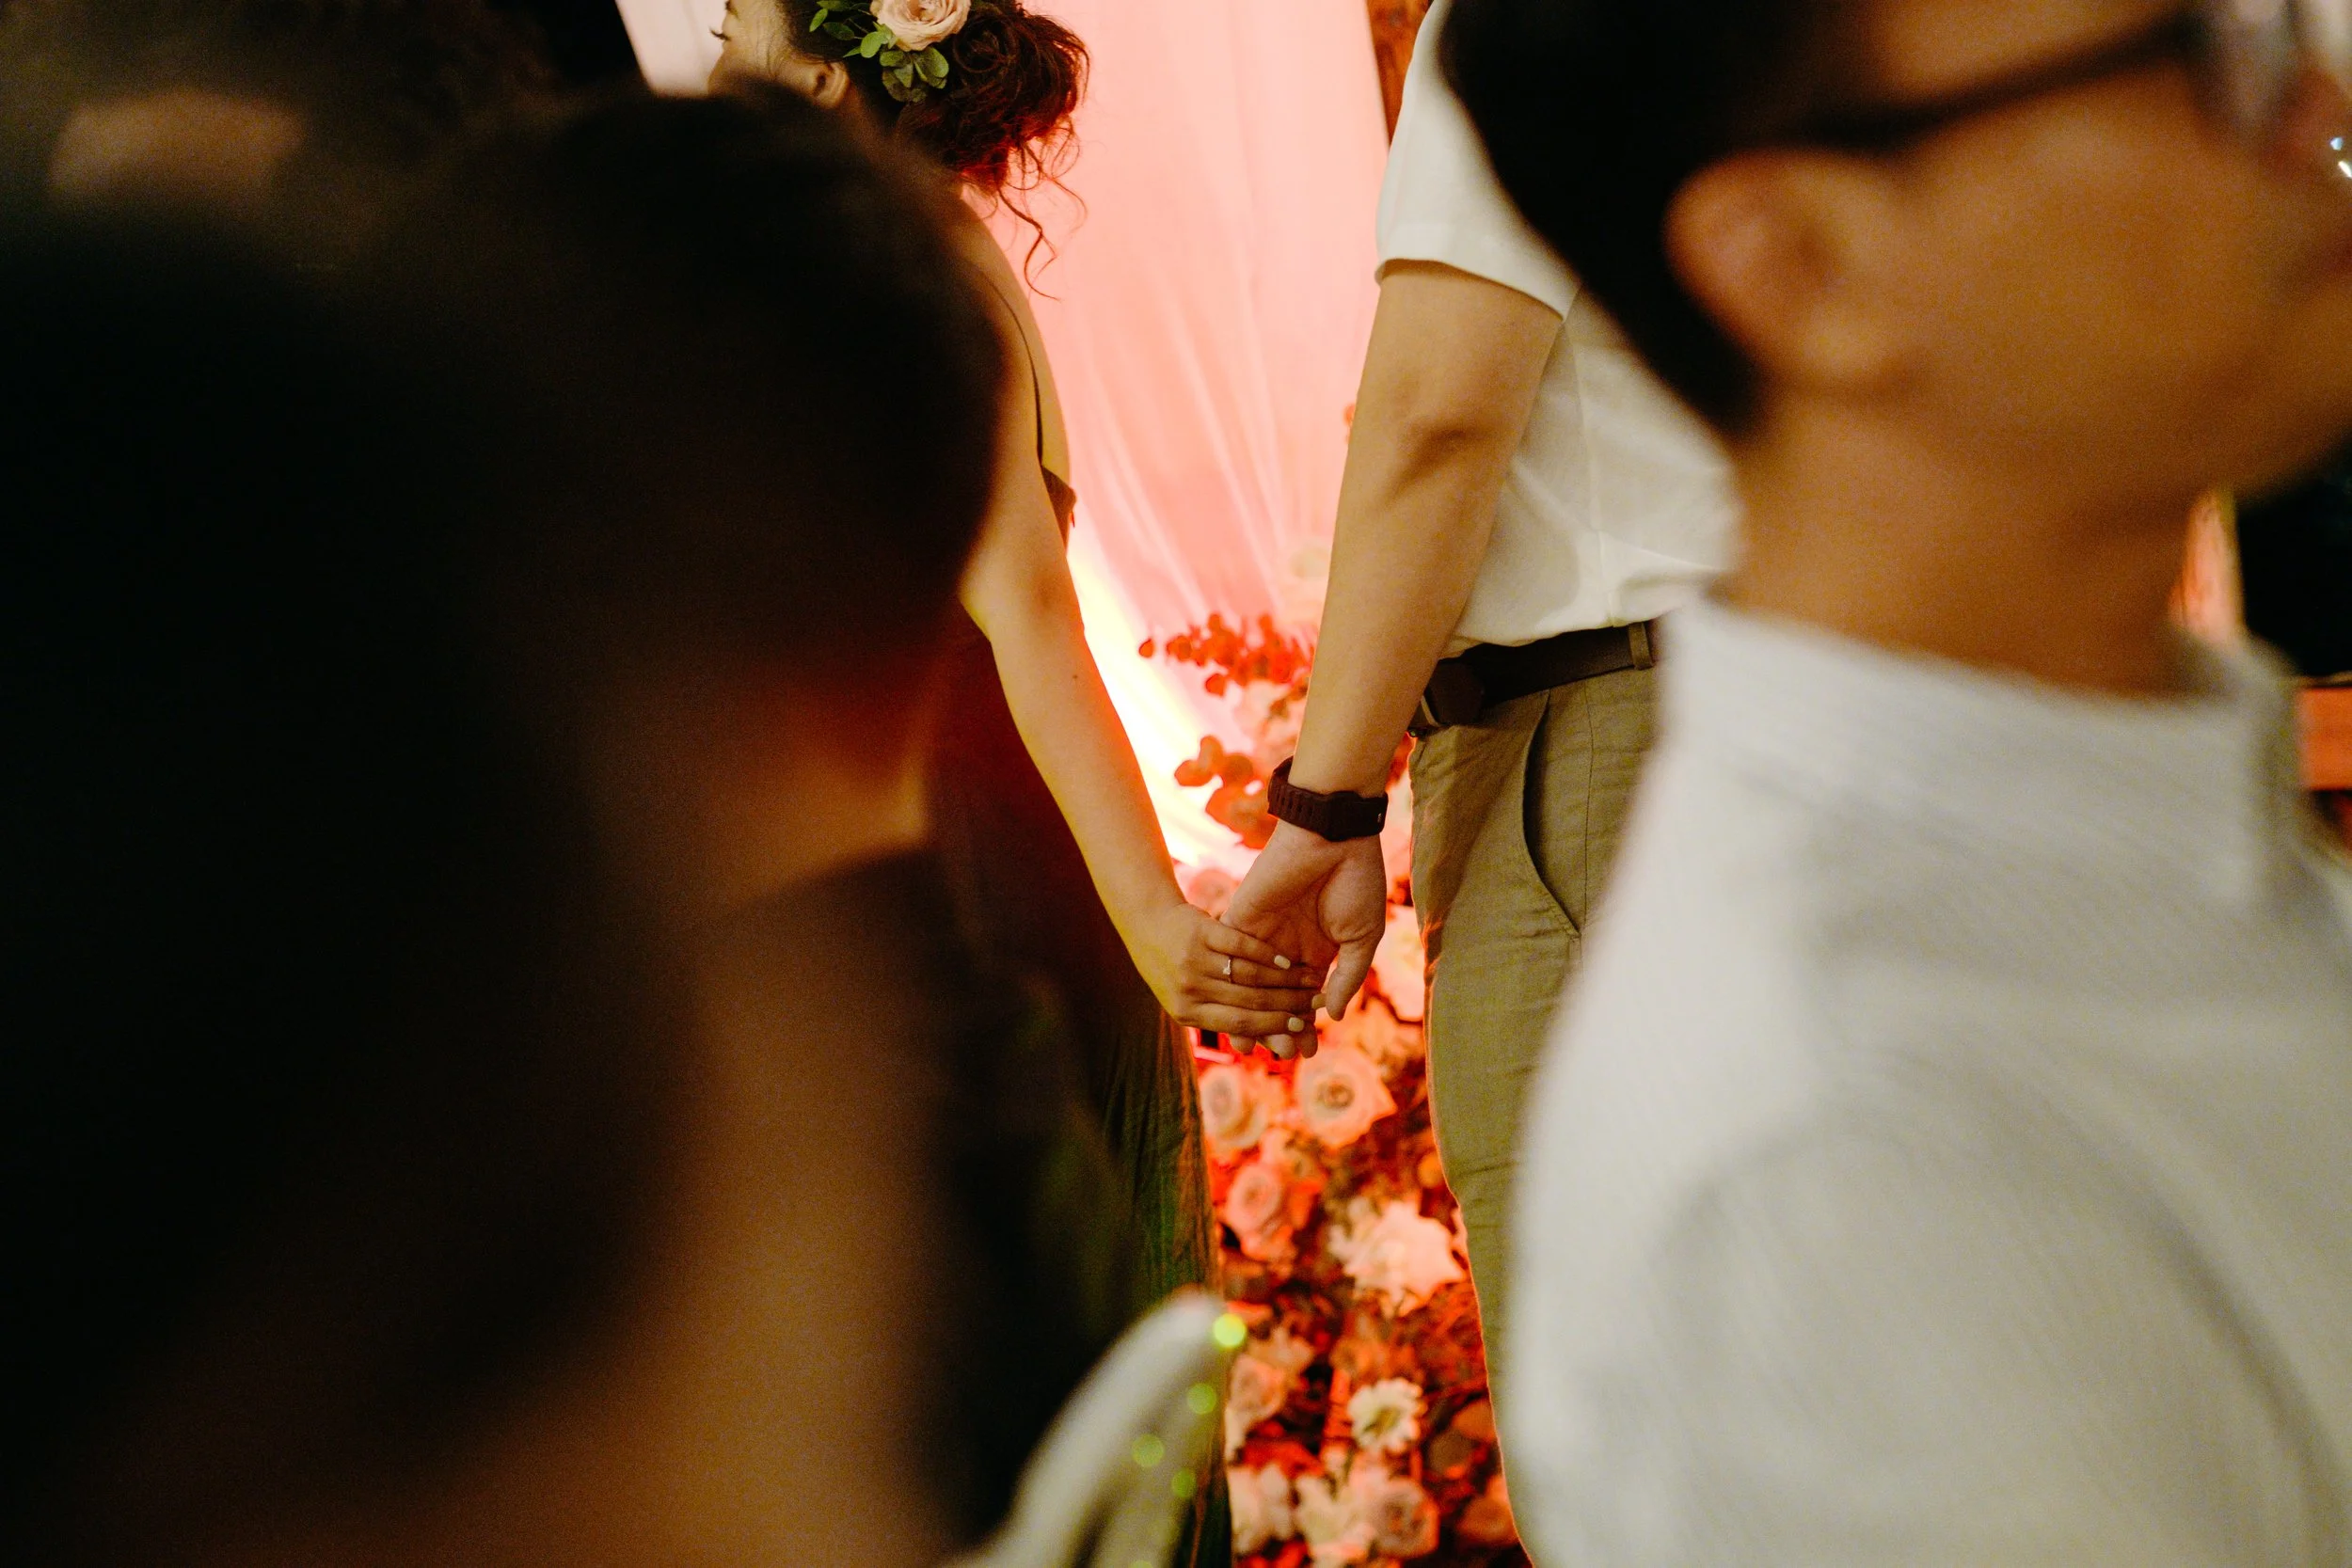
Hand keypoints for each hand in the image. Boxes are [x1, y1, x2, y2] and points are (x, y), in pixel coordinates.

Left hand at [1132, 897, 1324, 1039]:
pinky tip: (1287, 960)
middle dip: (1288, 1004)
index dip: (1274, 1027)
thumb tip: (1270, 1045)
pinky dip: (1268, 955)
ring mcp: (1194, 960)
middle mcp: (1189, 989)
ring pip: (1250, 975)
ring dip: (1285, 980)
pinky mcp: (1201, 931)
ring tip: (1309, 981)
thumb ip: (1223, 1017)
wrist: (1147, 923)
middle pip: (1249, 1001)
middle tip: (1317, 1003)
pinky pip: (1242, 946)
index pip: (1240, 1025)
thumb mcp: (1189, 999)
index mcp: (1187, 1013)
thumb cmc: (1177, 968)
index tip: (1302, 1028)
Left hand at [1223, 821, 1387, 1057]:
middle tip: (1285, 1055)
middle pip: (1276, 1000)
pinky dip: (1236, 989)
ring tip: (1262, 1046)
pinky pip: (1233, 961)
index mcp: (1318, 951)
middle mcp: (1287, 949)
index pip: (1306, 999)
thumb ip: (1347, 976)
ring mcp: (1263, 937)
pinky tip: (1237, 1009)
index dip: (1306, 1025)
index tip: (1307, 1052)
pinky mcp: (1241, 921)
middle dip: (1281, 1029)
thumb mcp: (1361, 935)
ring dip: (1257, 1017)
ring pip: (1252, 988)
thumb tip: (1332, 1015)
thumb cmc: (1356, 880)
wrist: (1332, 836)